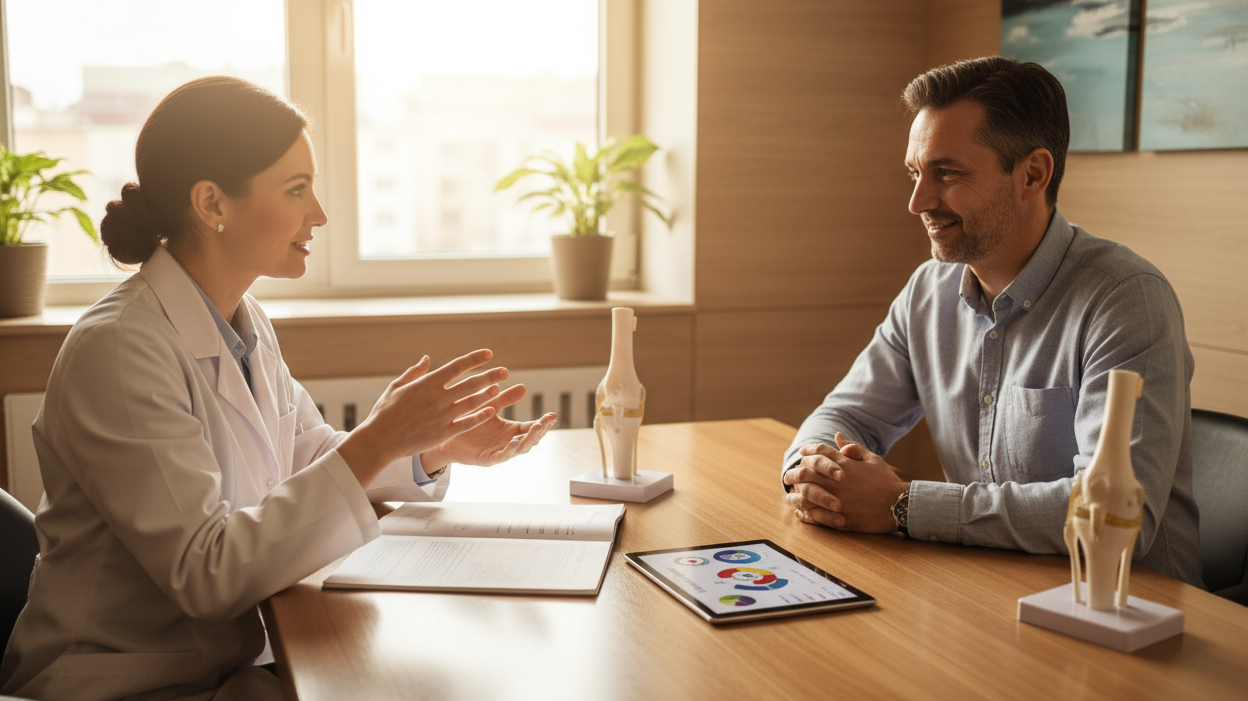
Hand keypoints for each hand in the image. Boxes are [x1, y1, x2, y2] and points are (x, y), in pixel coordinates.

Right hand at [337, 350, 504, 486]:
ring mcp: (442, 416)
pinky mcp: (443, 433)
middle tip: (505, 371)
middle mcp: (438, 398)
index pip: (456, 366)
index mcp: (427, 383)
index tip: (488, 354)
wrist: (379, 440)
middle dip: (490, 375)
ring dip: (488, 394)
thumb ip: (414, 371)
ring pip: (472, 402)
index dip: (474, 359)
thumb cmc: (385, 412)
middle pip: (470, 383)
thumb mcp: (397, 386)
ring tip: (500, 388)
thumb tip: (427, 358)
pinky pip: (467, 423)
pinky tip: (492, 411)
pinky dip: (480, 416)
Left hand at [423, 383, 557, 470]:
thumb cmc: (467, 422)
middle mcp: (507, 442)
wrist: (445, 436)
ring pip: (519, 449)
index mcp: (510, 431)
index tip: (553, 415)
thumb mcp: (488, 407)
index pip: (531, 428)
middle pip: (530, 439)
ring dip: (529, 439)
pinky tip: (514, 442)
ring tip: (536, 428)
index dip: (543, 423)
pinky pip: (501, 456)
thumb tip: (522, 386)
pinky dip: (509, 450)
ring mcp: (499, 452)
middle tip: (547, 421)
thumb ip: (504, 399)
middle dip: (540, 431)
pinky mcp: (487, 459)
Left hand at [782, 432, 908, 533]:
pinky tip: (801, 512)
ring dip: (795, 494)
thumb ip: (853, 447)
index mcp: (844, 465)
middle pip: (805, 472)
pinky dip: (804, 513)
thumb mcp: (872, 459)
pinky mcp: (839, 517)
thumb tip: (838, 435)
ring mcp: (836, 499)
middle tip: (790, 475)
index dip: (808, 450)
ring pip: (805, 494)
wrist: (899, 506)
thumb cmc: (886, 482)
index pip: (818, 451)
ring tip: (791, 495)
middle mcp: (837, 481)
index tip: (802, 452)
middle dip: (795, 472)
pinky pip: (814, 515)